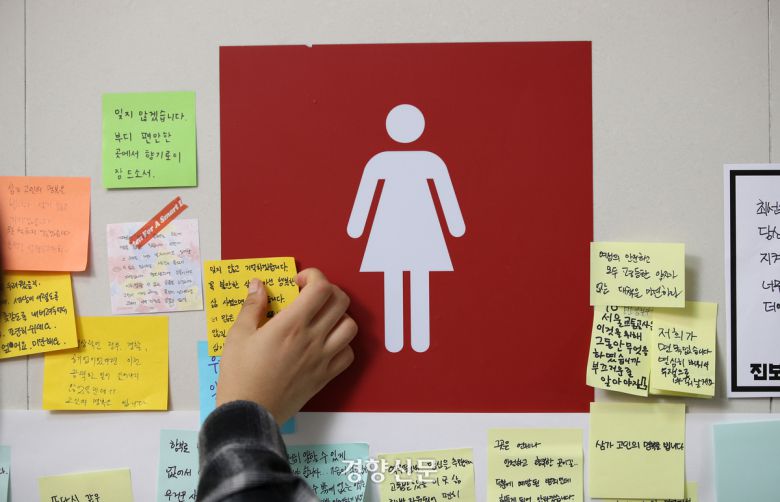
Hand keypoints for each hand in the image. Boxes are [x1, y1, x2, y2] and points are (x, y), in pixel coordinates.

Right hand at [216, 268, 356, 423]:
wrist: (249, 413)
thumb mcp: (238, 335)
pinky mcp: (325, 376)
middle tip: (310, 296)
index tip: (298, 281)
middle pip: (340, 301)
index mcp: (291, 324)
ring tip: (320, 318)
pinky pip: (348, 354)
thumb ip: (252, 306)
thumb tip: (257, 285)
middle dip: (327, 291)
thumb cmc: (240, 375)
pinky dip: (342, 344)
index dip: (314, 276)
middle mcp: (313, 338)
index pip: (321, 288)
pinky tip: (324, 343)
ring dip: (338, 316)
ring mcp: (322, 358)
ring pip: (350, 326)